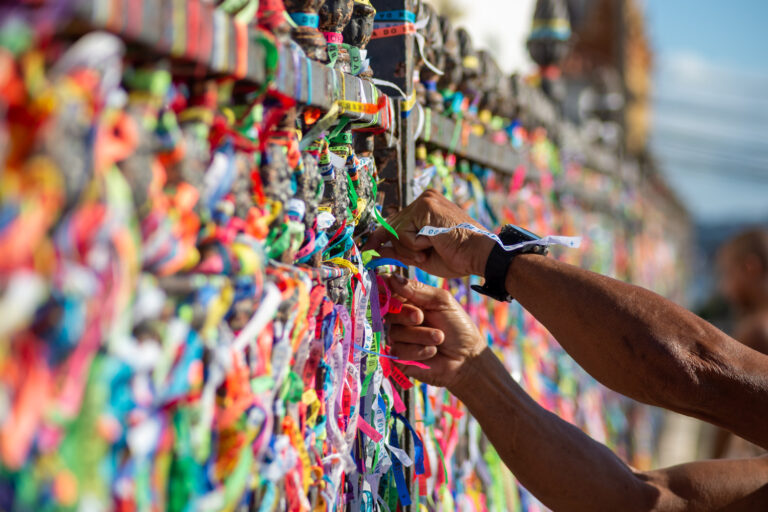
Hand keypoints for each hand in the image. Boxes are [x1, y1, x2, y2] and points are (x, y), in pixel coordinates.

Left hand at [363, 190, 494, 277]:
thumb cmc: (457, 257)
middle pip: (391, 226)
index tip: (367, 250)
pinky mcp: (425, 206)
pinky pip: (403, 233)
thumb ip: (400, 249)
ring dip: (410, 249)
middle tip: (424, 253)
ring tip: (432, 248)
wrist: (479, 255)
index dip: (380, 238)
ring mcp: (424, 200)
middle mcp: (424, 199)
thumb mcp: (421, 254)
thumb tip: (377, 249)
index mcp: (426, 208)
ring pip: (395, 231)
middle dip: (398, 247)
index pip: (395, 222)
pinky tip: (433, 242)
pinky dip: (415, 245)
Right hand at [385, 274, 484, 390]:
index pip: (387, 291)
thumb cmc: (457, 325)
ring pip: (395, 333)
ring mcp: (398, 339)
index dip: (383, 290)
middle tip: (420, 317)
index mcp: (408, 301)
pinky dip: (418, 351)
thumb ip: (417, 289)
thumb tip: (392, 277)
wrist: (467, 356)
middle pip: (388, 312)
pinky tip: (432, 351)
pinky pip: (398, 352)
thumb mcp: (441, 301)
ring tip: (439, 338)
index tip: (388, 291)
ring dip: (420, 335)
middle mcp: (399, 319)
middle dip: (406, 315)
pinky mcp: (398, 359)